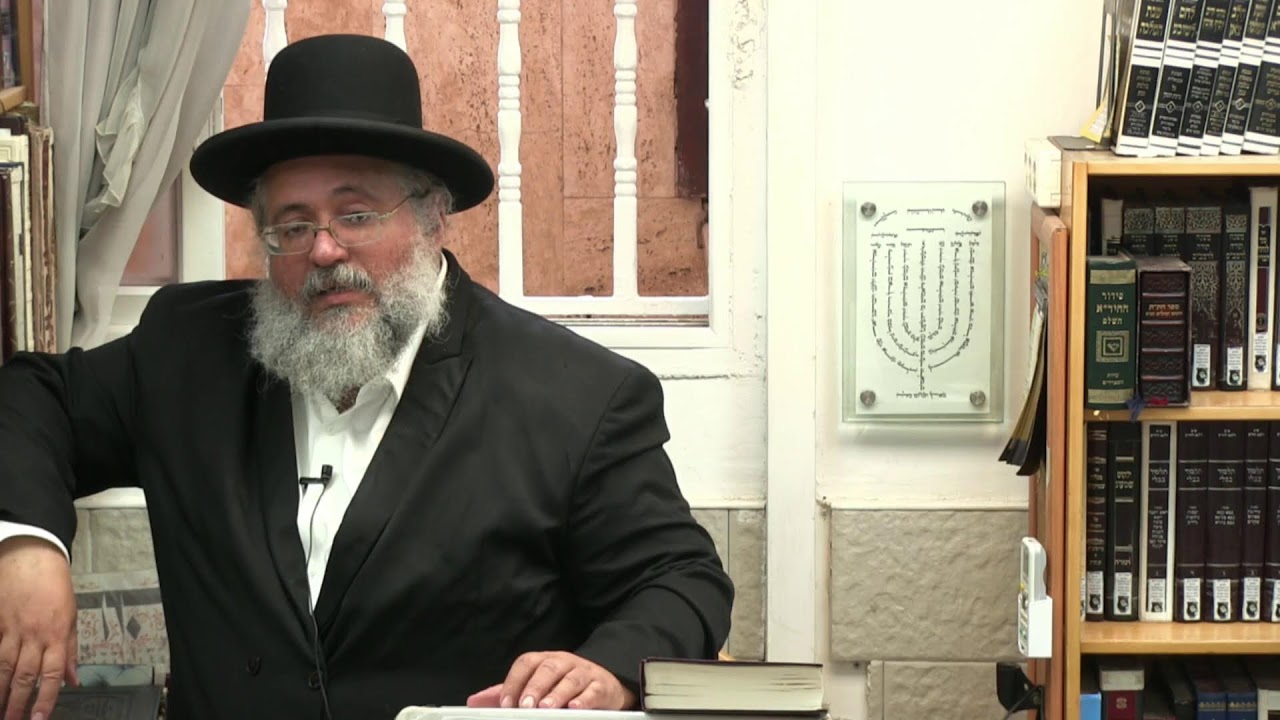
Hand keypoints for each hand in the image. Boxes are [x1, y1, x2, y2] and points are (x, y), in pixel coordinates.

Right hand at [0, 537, 77, 719]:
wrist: (30, 557)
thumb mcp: (72, 615)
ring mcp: (11, 630)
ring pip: (4, 667)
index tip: (39, 719)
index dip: (46, 698)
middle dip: (18, 703)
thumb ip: (71, 650)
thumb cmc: (54, 585)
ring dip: (0, 692)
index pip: (52, 673)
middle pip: (24, 675)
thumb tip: (74, 679)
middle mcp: (34, 635)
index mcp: (57, 633)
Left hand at [465, 651, 635, 710]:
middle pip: (549, 668)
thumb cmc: (563, 686)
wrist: (605, 684)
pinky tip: (574, 707)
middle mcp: (565, 663)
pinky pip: (594, 690)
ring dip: (558, 693)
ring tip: (546, 707)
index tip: (506, 703)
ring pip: (571, 679)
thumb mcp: (535, 686)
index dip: (514, 681)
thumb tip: (475, 701)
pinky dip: (585, 699)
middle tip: (526, 705)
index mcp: (545, 660)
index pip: (527, 662)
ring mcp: (585, 673)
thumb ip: (507, 693)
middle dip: (536, 686)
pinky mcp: (602, 686)